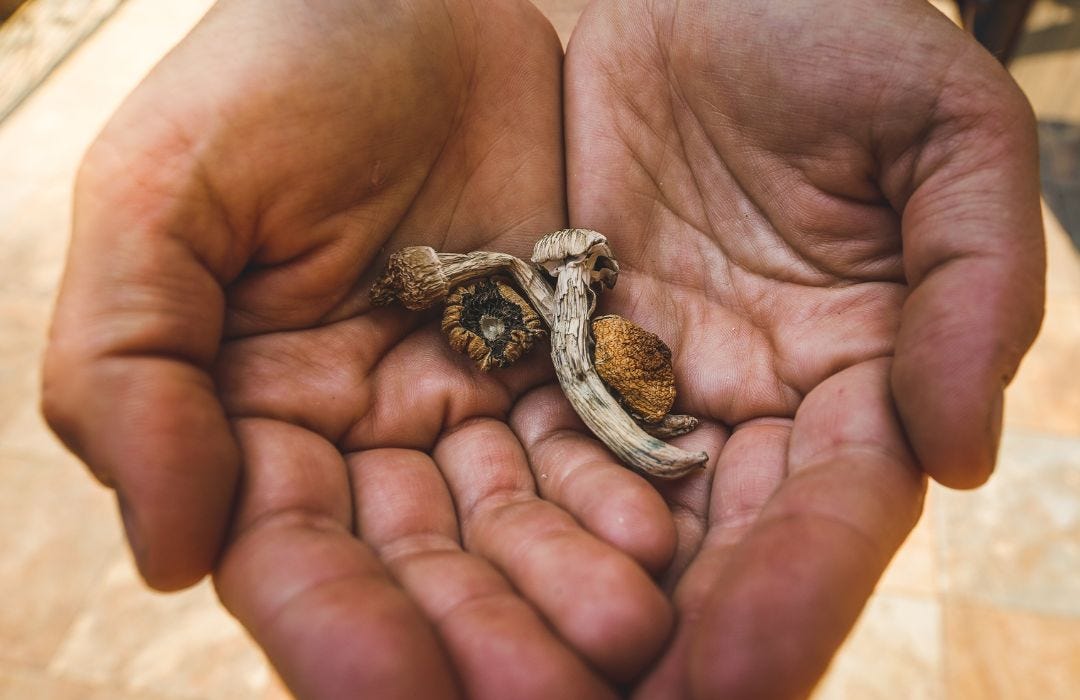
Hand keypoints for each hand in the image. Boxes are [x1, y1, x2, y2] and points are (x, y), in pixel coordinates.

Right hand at [42, 1, 675, 696]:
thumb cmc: (275, 76)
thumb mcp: (163, 195)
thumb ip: (132, 367)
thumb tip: (166, 554)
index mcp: (254, 415)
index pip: (292, 558)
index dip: (341, 631)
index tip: (397, 692)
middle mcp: (364, 432)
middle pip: (420, 568)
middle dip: (479, 638)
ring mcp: (467, 401)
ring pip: (515, 525)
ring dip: (564, 591)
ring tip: (627, 639)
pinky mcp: (558, 358)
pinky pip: (591, 447)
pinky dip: (620, 499)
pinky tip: (660, 545)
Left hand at [517, 0, 1039, 695]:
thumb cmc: (834, 36)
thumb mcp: (943, 130)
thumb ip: (977, 281)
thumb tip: (963, 454)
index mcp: (855, 370)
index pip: (829, 512)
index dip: (792, 595)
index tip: (736, 682)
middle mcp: (746, 402)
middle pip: (712, 548)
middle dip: (669, 644)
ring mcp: (646, 378)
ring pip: (610, 517)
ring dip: (565, 605)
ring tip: (509, 690)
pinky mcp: (556, 342)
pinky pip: (524, 438)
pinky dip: (498, 512)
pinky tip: (454, 583)